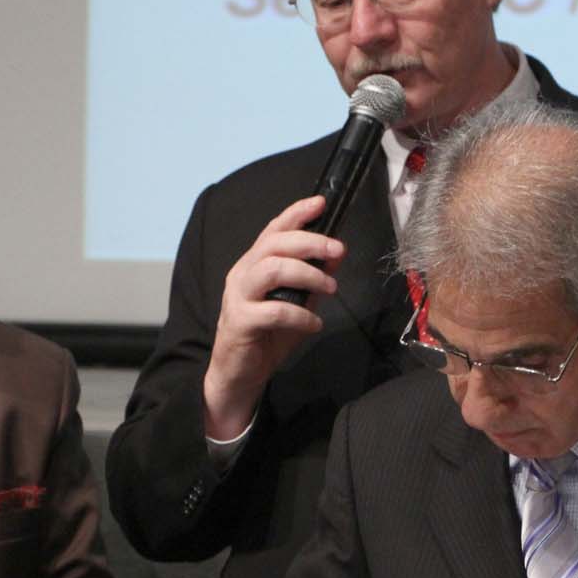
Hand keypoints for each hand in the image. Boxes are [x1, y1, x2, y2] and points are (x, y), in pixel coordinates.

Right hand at [203, 196, 345, 439]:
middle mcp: (243, 274)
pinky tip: (313, 324)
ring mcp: (239, 297)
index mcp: (254, 265)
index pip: (273, 231)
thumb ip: (313, 277)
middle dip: (310, 241)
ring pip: (272, 269)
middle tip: (338, 249)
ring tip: (330, 287)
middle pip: (274, 244)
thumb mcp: (297, 302)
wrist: (239, 374)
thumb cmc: (266, 336)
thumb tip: (337, 253)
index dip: (296, 214)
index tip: (320, 203)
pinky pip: (274, 310)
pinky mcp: (240, 321)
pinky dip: (301, 315)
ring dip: (307, 274)